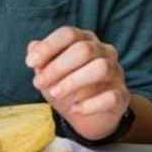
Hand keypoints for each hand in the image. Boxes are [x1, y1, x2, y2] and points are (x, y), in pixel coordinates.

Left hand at [27, 26, 129, 140]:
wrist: (89, 117)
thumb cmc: (67, 88)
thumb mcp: (49, 75)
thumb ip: (41, 61)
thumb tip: (32, 48)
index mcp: (85, 40)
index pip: (69, 33)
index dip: (48, 46)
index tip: (30, 63)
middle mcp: (104, 51)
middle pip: (84, 49)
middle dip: (58, 66)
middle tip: (39, 83)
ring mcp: (116, 72)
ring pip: (100, 68)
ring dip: (73, 81)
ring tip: (54, 94)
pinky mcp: (122, 95)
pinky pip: (111, 96)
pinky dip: (90, 104)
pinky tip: (75, 109)